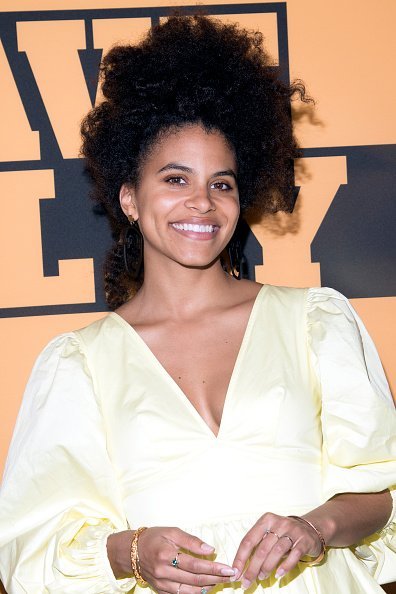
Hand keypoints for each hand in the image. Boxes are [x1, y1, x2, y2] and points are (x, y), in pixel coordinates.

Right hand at [108, 527, 236, 593]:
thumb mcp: (172, 531)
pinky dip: (194, 593)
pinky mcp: (160, 590)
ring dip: (207, 588)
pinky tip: (204, 588)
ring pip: (189, 591)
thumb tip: (210, 550)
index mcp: (166, 554)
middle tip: (230, 577)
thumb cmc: (153, 537)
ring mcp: (161, 583)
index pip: (195, 565)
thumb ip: (191, 541)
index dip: (214, 568)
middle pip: (194, 580)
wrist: (131, 551)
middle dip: (215, 579)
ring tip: (220, 582)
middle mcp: (163, 571)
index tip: (228, 568)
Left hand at [231, 513, 322, 586]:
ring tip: (261, 577)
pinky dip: (285, 566)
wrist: (310, 529)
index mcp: (266, 520)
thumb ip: (257, 546)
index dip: (240, 558)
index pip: (249, 540)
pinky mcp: (304, 541)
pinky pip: (294, 555)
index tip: (235, 572)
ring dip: (267, 568)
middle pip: (262, 549)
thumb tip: (241, 568)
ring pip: (276, 552)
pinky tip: (278, 575)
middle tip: (246, 582)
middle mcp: (279, 523)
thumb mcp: (269, 533)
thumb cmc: (284, 534)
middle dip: (252, 568)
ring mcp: (293, 531)